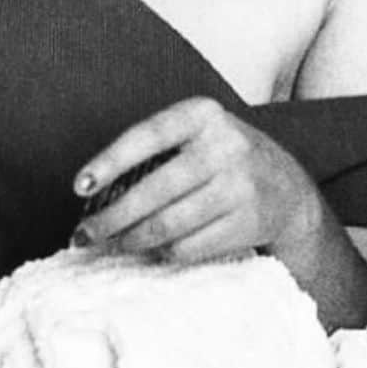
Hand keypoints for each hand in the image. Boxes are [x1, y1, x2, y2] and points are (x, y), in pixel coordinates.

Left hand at [71, 97, 319, 265]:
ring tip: (115, 243)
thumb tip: (94, 194)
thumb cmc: (222, 159)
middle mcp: (225, 146)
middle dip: (111, 218)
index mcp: (204, 114)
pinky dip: (166, 252)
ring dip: (133, 240)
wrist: (286, 187)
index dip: (110, 162)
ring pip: (169, 225)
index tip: (80, 187)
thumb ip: (154, 153)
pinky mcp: (249, 221)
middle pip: (154, 191)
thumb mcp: (197, 135)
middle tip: (84, 235)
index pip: (147, 136)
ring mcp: (240, 186)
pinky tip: (156, 249)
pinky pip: (190, 247)